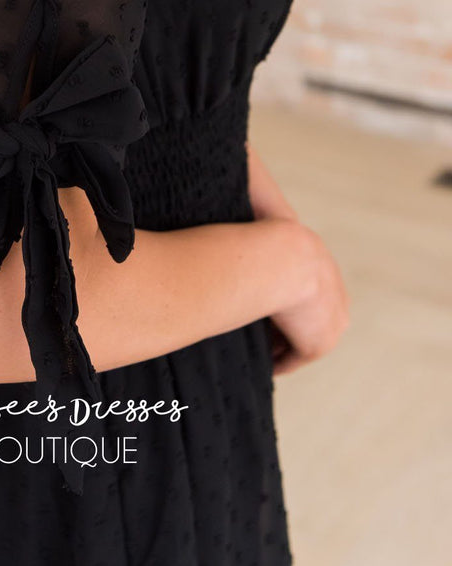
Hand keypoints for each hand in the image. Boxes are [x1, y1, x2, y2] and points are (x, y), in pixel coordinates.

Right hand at [268, 222, 350, 375]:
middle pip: (313, 317)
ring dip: (285, 346)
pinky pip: (298, 357)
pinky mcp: (318, 342)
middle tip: (263, 334)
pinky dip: (282, 363)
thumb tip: (230, 201)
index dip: (287, 299)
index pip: (310, 289)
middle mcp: (335, 295)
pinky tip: (264, 364)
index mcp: (322, 263)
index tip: (265, 306)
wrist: (281, 257)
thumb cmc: (262, 234)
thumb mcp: (262, 218)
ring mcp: (331, 320)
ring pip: (307, 338)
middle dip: (292, 327)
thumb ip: (255, 215)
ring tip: (261, 351)